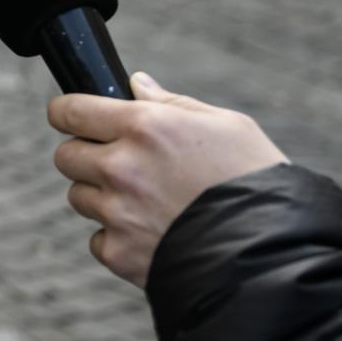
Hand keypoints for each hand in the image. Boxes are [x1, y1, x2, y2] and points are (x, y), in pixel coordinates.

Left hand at [48, 72, 288, 288]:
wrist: (276, 256)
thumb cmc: (258, 183)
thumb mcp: (227, 127)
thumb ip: (172, 103)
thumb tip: (136, 84)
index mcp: (145, 127)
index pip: (70, 110)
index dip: (67, 112)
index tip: (71, 117)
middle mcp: (122, 167)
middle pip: (65, 156)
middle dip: (85, 157)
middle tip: (119, 164)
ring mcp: (118, 213)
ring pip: (79, 197)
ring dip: (101, 197)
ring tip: (145, 203)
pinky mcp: (122, 253)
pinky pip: (98, 240)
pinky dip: (116, 239)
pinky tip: (151, 235)